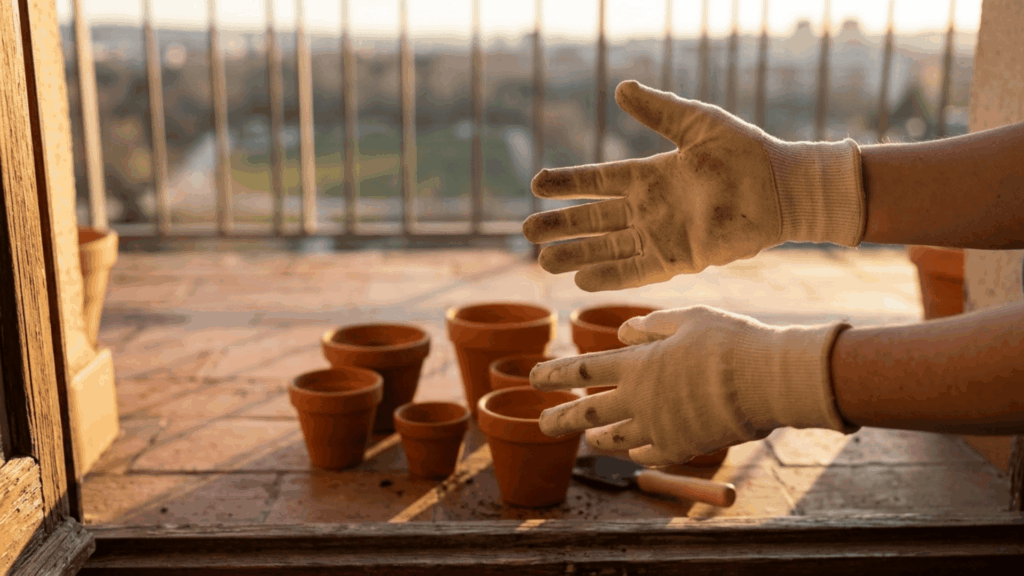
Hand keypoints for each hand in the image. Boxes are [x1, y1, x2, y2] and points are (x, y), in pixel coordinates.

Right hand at [522, 80, 864, 291]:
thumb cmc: (743, 152)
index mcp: (648, 175)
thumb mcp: (696, 123)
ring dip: (576, 255)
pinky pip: (635, 270)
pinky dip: (609, 276)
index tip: (537, 184)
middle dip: (560, 226)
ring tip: (542, 261)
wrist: (779, 187)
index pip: (597, 182)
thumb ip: (657, 110)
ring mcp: (660, 235)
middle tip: (528, 231)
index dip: (567, 184)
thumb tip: (621, 87)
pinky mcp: (678, 258)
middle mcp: (648, 208)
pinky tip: (581, 281)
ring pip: (606, 248)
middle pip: (593, 220)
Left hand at [529, 306, 854, 466]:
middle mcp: (639, 401)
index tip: (534, 376)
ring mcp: (659, 428)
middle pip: (588, 413)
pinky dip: (638, 452)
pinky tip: (634, 451)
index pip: (582, 371)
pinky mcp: (682, 447)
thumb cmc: (730, 340)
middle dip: (561, 418)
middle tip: (543, 422)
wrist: (768, 380)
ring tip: (587, 438)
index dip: (555, 374)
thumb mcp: (687, 318)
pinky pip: (650, 454)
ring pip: (616, 439)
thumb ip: (650, 325)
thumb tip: (622, 331)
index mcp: (637, 364)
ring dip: (597, 438)